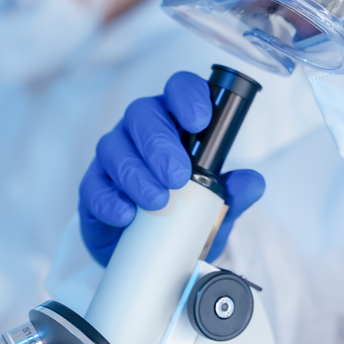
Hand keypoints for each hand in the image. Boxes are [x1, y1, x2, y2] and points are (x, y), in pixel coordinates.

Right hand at [79, 71, 264, 265]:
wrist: (153, 255)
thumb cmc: (186, 216)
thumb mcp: (217, 208)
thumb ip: (235, 194)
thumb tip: (251, 181)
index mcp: (176, 120)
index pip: (179, 89)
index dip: (188, 97)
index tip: (200, 121)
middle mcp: (141, 128)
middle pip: (142, 114)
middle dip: (160, 143)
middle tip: (178, 177)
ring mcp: (113, 154)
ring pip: (114, 147)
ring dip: (136, 174)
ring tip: (158, 202)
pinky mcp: (92, 186)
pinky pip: (94, 185)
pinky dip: (110, 200)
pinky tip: (126, 215)